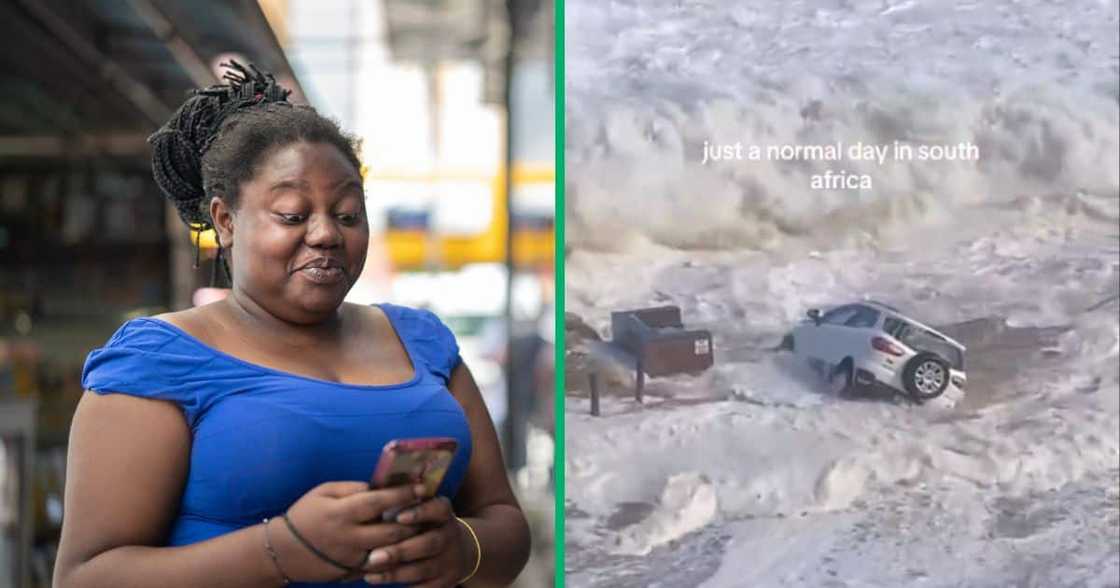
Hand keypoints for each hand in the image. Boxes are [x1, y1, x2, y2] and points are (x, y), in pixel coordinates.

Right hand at [269, 481, 425, 582]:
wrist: (283, 551)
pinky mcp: (352, 571)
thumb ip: (352, 488)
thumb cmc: (304, 515)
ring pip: (390, 550)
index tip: (422, 487)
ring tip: (423, 527)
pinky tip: (406, 545)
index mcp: (341, 513)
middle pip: (392, 530)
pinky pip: (380, 564)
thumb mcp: (323, 492)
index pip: (379, 501)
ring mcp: (352, 557)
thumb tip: (379, 486)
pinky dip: (395, 555)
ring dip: (409, 539)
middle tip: (429, 510)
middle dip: (414, 520)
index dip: (403, 494)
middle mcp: (349, 537)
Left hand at [361, 496, 476, 586]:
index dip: (420, 512)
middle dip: (401, 551)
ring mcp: (450, 560)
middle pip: (429, 543)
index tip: (399, 516)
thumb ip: (403, 503)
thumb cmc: (426, 526)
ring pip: (424, 568)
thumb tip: (370, 493)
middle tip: (374, 556)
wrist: (460, 552)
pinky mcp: (447, 581)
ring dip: (396, 572)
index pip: (437, 509)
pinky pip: (426, 586)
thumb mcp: (423, 509)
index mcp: (443, 513)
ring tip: (371, 573)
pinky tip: (383, 583)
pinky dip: (405, 587)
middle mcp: (450, 535)